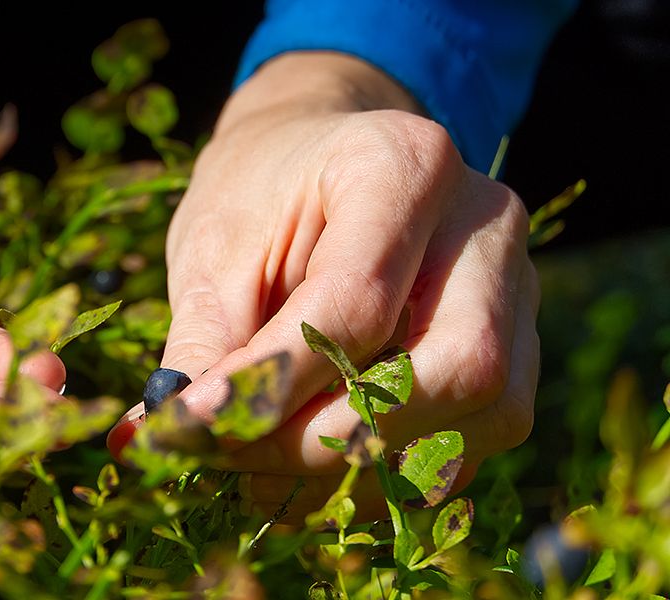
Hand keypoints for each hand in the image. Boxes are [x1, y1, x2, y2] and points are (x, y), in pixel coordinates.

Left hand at [107, 53, 537, 518]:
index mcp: (402, 166)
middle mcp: (484, 222)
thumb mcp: (212, 255)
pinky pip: (484, 434)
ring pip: (489, 413)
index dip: (273, 384)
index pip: (356, 305)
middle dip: (338, 439)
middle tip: (241, 467)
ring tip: (269, 482)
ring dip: (375, 469)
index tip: (196, 431)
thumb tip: (168, 442)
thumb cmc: (258, 200)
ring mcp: (518, 285)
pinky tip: (318, 474)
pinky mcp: (522, 343)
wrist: (315, 164)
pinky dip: (399, 473)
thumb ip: (203, 349)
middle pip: (456, 366)